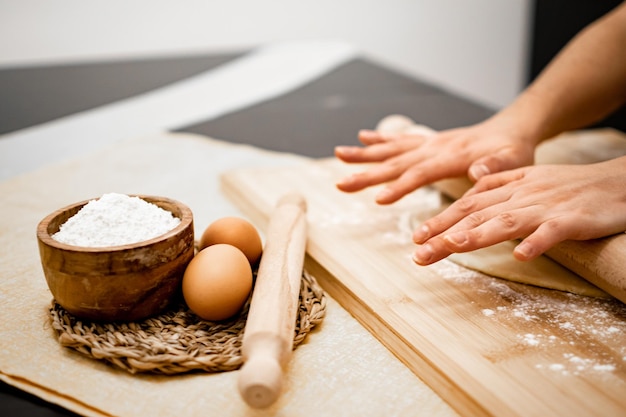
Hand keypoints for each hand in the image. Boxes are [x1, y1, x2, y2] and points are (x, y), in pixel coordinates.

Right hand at [335, 119, 536, 204]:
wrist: (512, 128)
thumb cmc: (514, 149)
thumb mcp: (514, 160)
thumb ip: (496, 167)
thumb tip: (477, 173)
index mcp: (453, 156)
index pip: (421, 173)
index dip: (400, 187)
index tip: (378, 199)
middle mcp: (435, 147)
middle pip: (396, 162)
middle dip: (367, 174)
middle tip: (341, 183)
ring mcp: (430, 143)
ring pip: (392, 150)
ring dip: (365, 154)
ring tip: (338, 154)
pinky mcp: (429, 142)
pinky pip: (400, 141)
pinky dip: (380, 140)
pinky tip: (363, 138)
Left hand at [412, 156, 625, 264]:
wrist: (617, 181)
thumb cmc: (572, 185)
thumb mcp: (530, 179)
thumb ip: (499, 183)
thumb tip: (471, 190)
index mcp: (511, 186)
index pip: (469, 204)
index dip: (441, 220)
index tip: (417, 237)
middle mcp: (523, 195)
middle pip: (478, 214)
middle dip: (446, 233)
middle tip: (419, 252)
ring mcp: (547, 207)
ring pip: (507, 220)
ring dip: (478, 234)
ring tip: (453, 246)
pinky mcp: (572, 220)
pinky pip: (553, 232)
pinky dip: (536, 242)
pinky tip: (521, 256)